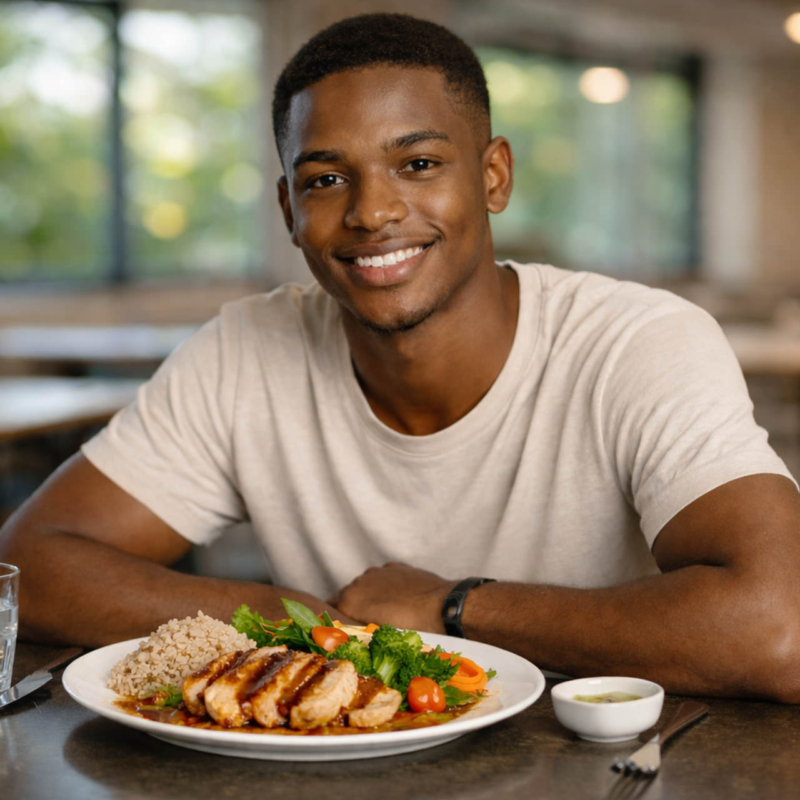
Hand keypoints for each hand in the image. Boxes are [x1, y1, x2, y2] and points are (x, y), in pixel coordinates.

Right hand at [328, 562, 455, 632]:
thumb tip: (349, 636)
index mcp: (350, 598)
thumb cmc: (410, 629)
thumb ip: (358, 631)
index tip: (338, 629)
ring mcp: (380, 571)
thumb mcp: (377, 637)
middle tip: (363, 626)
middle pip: (348, 595)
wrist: (443, 607)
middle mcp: (360, 580)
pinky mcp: (397, 567)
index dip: (334, 620)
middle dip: (353, 608)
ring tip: (385, 614)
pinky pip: (385, 578)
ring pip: (367, 585)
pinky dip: (387, 587)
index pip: (329, 608)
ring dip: (371, 597)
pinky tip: (398, 599)